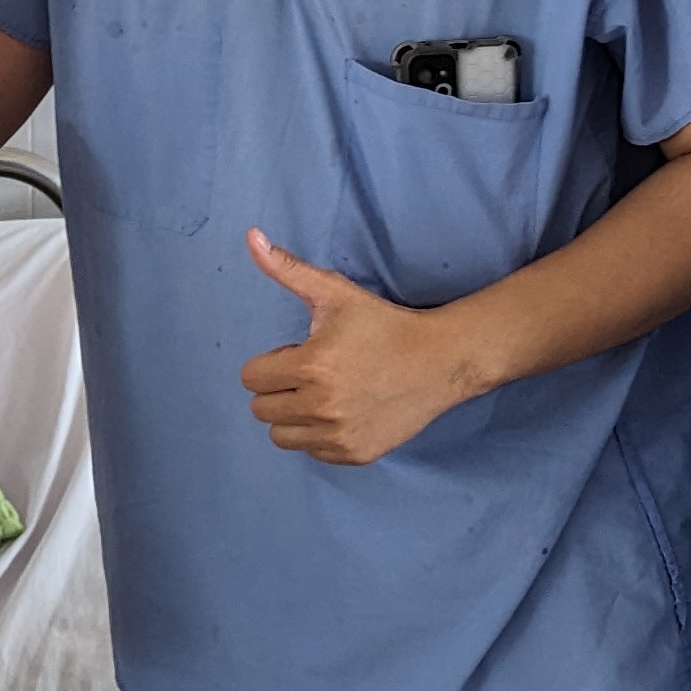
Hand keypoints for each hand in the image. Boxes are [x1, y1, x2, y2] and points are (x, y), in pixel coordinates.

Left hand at [239, 229, 479, 465]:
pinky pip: (310, 451)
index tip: (300, 354)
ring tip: (323, 395)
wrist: (439, 362)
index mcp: (311, 366)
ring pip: (280, 436)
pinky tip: (342, 412)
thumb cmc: (383, 325)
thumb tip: (251, 236)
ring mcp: (338, 435)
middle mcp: (321, 406)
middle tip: (312, 374)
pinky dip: (318, 435)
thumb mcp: (335, 292)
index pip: (251, 378)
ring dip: (293, 416)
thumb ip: (288, 269)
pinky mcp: (354, 454)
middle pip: (261, 409)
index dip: (272, 362)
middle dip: (278, 389)